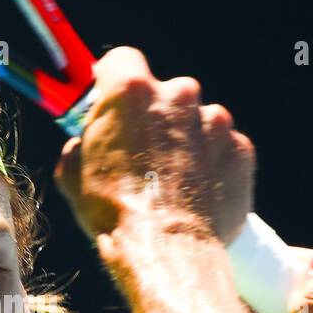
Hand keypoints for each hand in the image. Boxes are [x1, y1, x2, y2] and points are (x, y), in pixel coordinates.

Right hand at [54, 47, 254, 244]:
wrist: (166, 252)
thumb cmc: (115, 213)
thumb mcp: (72, 174)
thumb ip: (80, 143)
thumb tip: (83, 143)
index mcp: (131, 91)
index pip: (121, 60)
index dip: (114, 82)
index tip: (111, 103)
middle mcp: (178, 94)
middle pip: (164, 92)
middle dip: (154, 117)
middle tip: (141, 154)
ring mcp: (215, 120)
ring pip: (196, 121)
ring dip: (185, 141)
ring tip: (171, 182)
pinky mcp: (241, 149)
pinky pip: (222, 148)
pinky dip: (211, 164)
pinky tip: (196, 193)